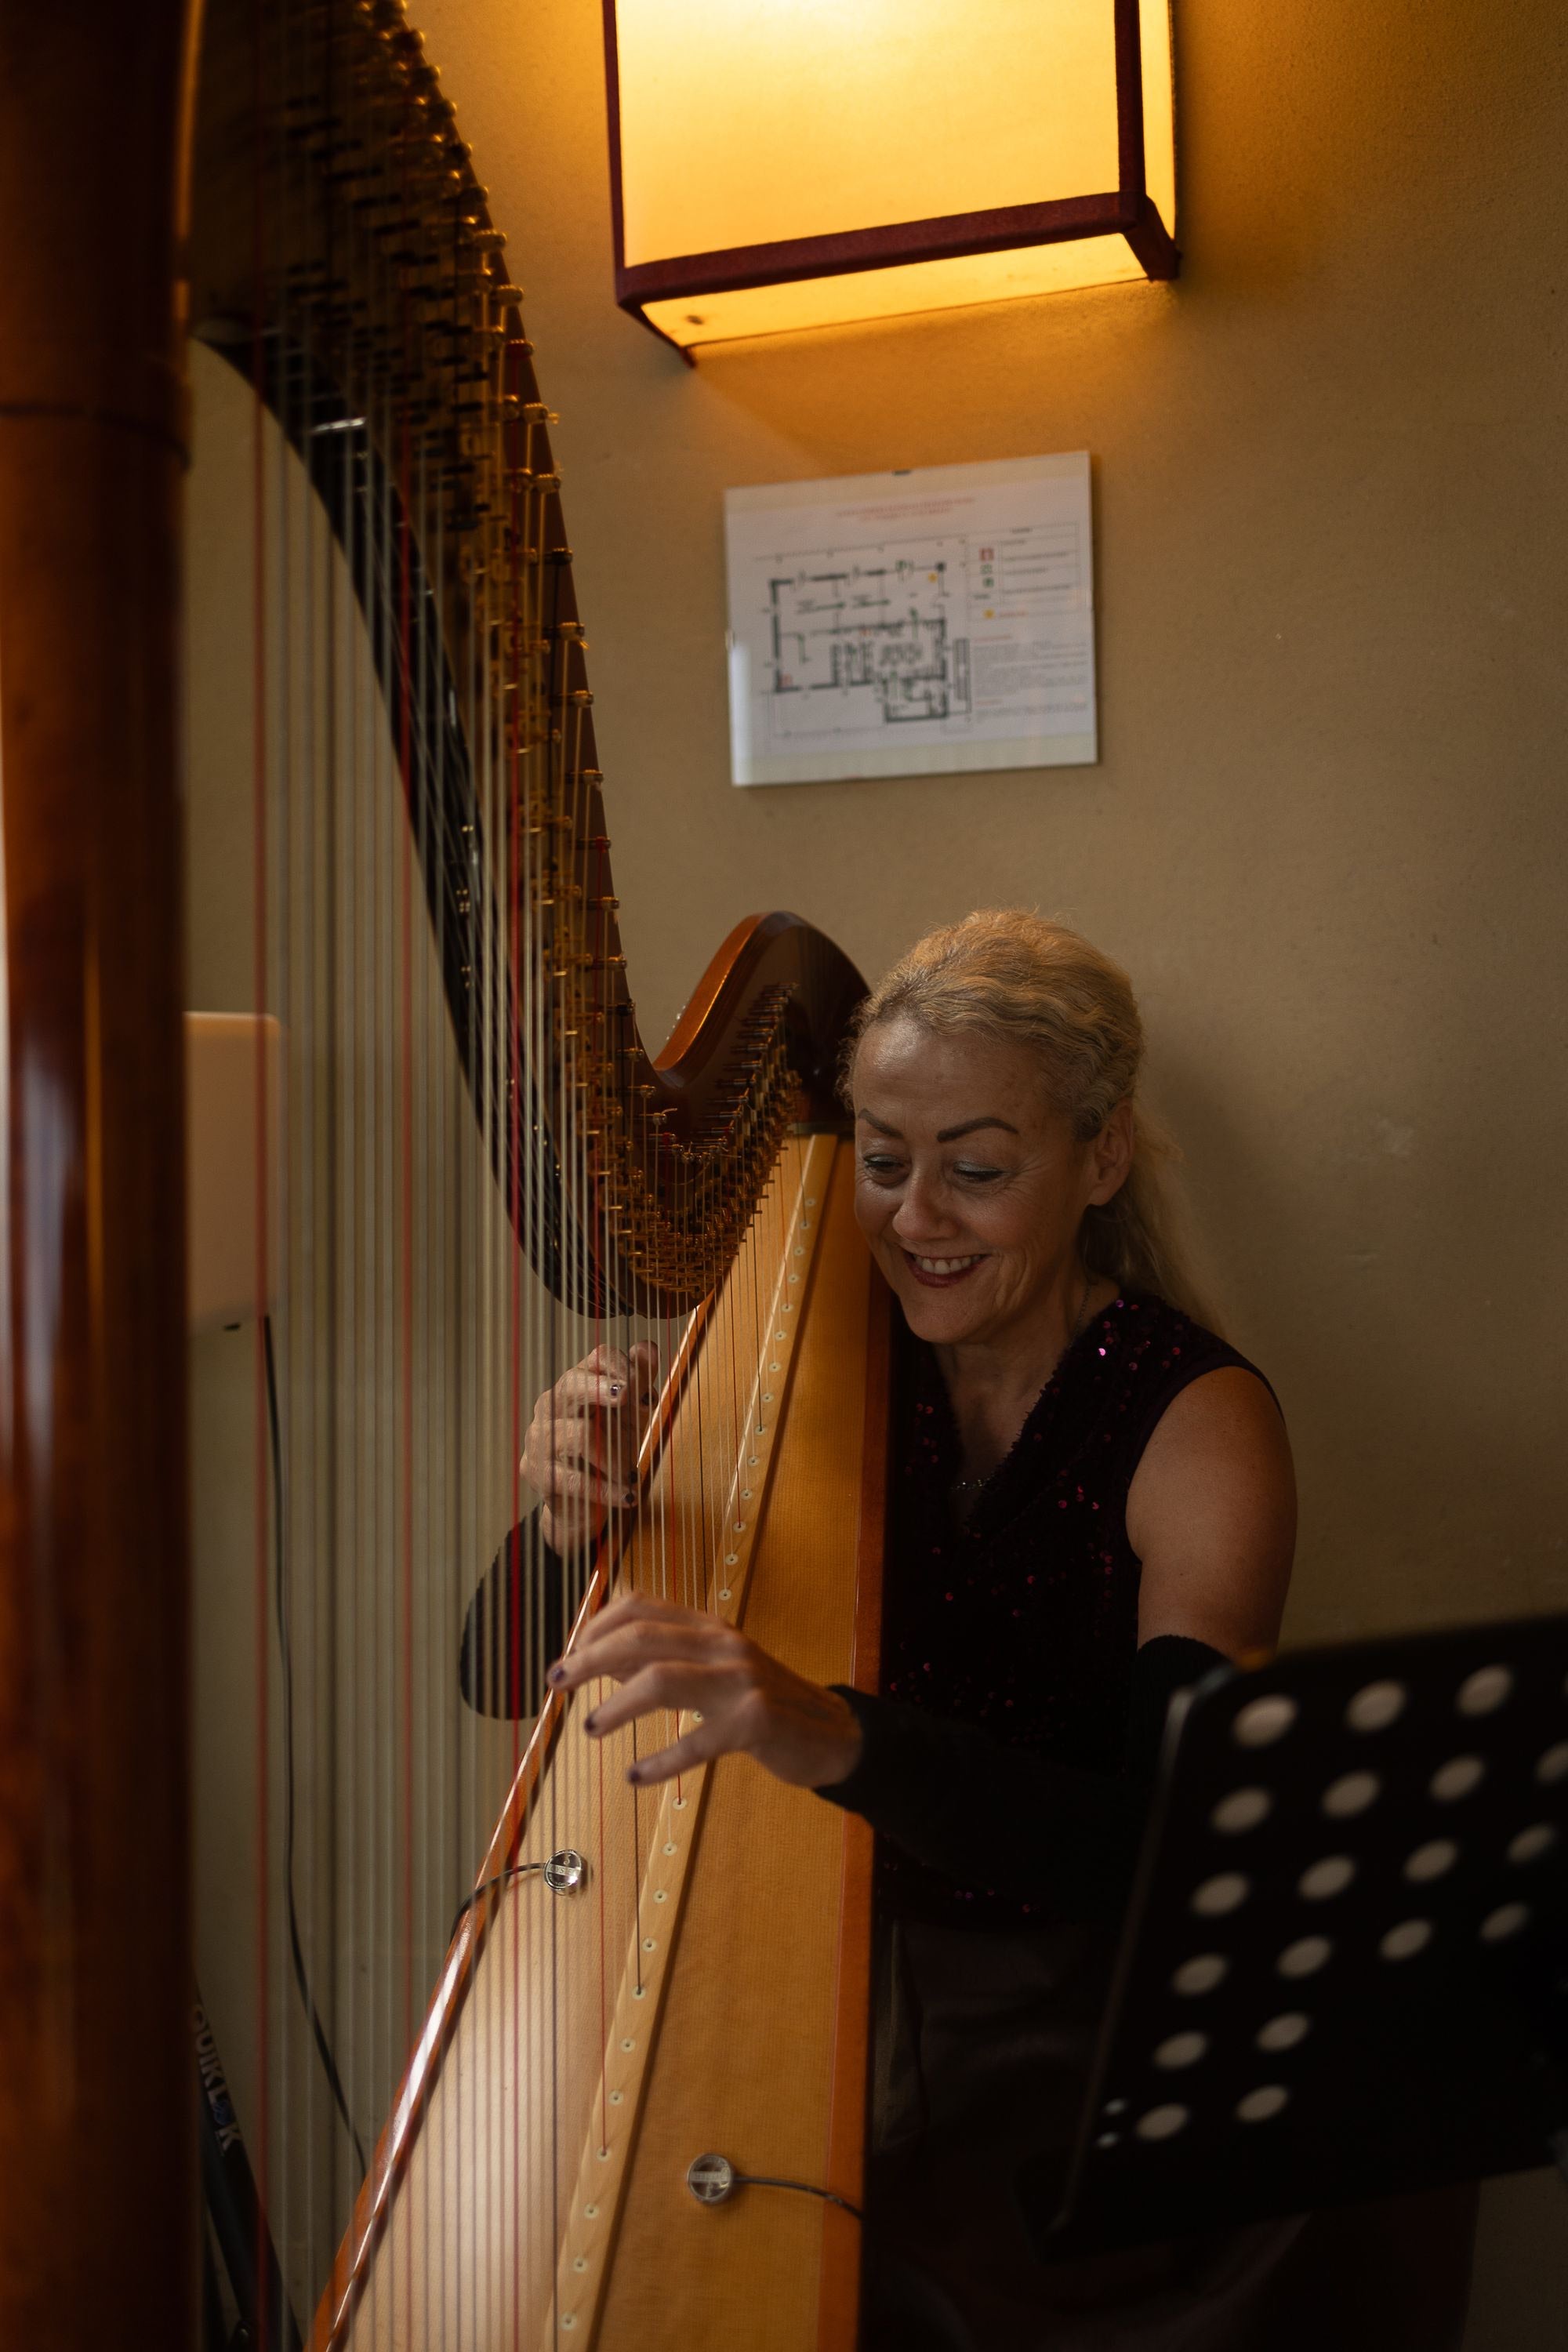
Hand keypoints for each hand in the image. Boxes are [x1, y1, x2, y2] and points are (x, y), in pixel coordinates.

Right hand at [521, 1342, 659, 1553]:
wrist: (575, 1500)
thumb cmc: (604, 1446)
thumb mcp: (627, 1414)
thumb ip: (639, 1380)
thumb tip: (649, 1347)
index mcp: (577, 1382)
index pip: (598, 1358)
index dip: (624, 1367)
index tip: (646, 1391)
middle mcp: (553, 1403)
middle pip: (573, 1383)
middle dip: (600, 1388)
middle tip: (626, 1397)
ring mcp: (541, 1436)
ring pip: (579, 1435)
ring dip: (615, 1456)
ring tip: (631, 1473)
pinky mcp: (537, 1471)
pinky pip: (575, 1479)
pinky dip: (608, 1490)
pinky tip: (628, 1495)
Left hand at [547, 1594, 863, 1791]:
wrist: (830, 1733)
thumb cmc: (762, 1703)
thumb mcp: (713, 1670)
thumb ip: (663, 1660)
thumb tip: (600, 1662)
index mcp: (709, 1627)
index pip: (641, 1607)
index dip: (595, 1628)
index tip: (568, 1656)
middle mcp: (723, 1644)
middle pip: (641, 1637)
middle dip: (589, 1658)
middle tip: (557, 1683)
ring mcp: (741, 1681)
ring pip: (662, 1679)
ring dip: (616, 1704)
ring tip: (590, 1727)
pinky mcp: (755, 1722)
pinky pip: (696, 1741)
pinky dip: (660, 1761)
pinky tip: (636, 1775)